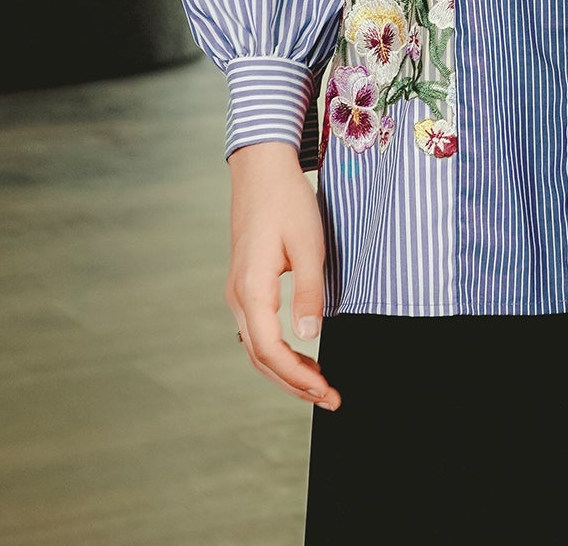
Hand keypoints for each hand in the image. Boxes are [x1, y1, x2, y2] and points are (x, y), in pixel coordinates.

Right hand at [225, 141, 340, 407]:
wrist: (262, 169)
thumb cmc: (287, 201)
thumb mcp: (308, 244)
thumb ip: (310, 291)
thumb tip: (309, 336)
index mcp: (251, 290)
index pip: (271, 352)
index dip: (298, 378)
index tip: (327, 390)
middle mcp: (238, 296)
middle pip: (260, 358)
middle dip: (294, 383)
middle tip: (329, 397)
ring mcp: (238, 291)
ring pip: (256, 347)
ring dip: (285, 370)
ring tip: (318, 384)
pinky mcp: (245, 283)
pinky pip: (256, 330)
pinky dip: (277, 351)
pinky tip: (299, 354)